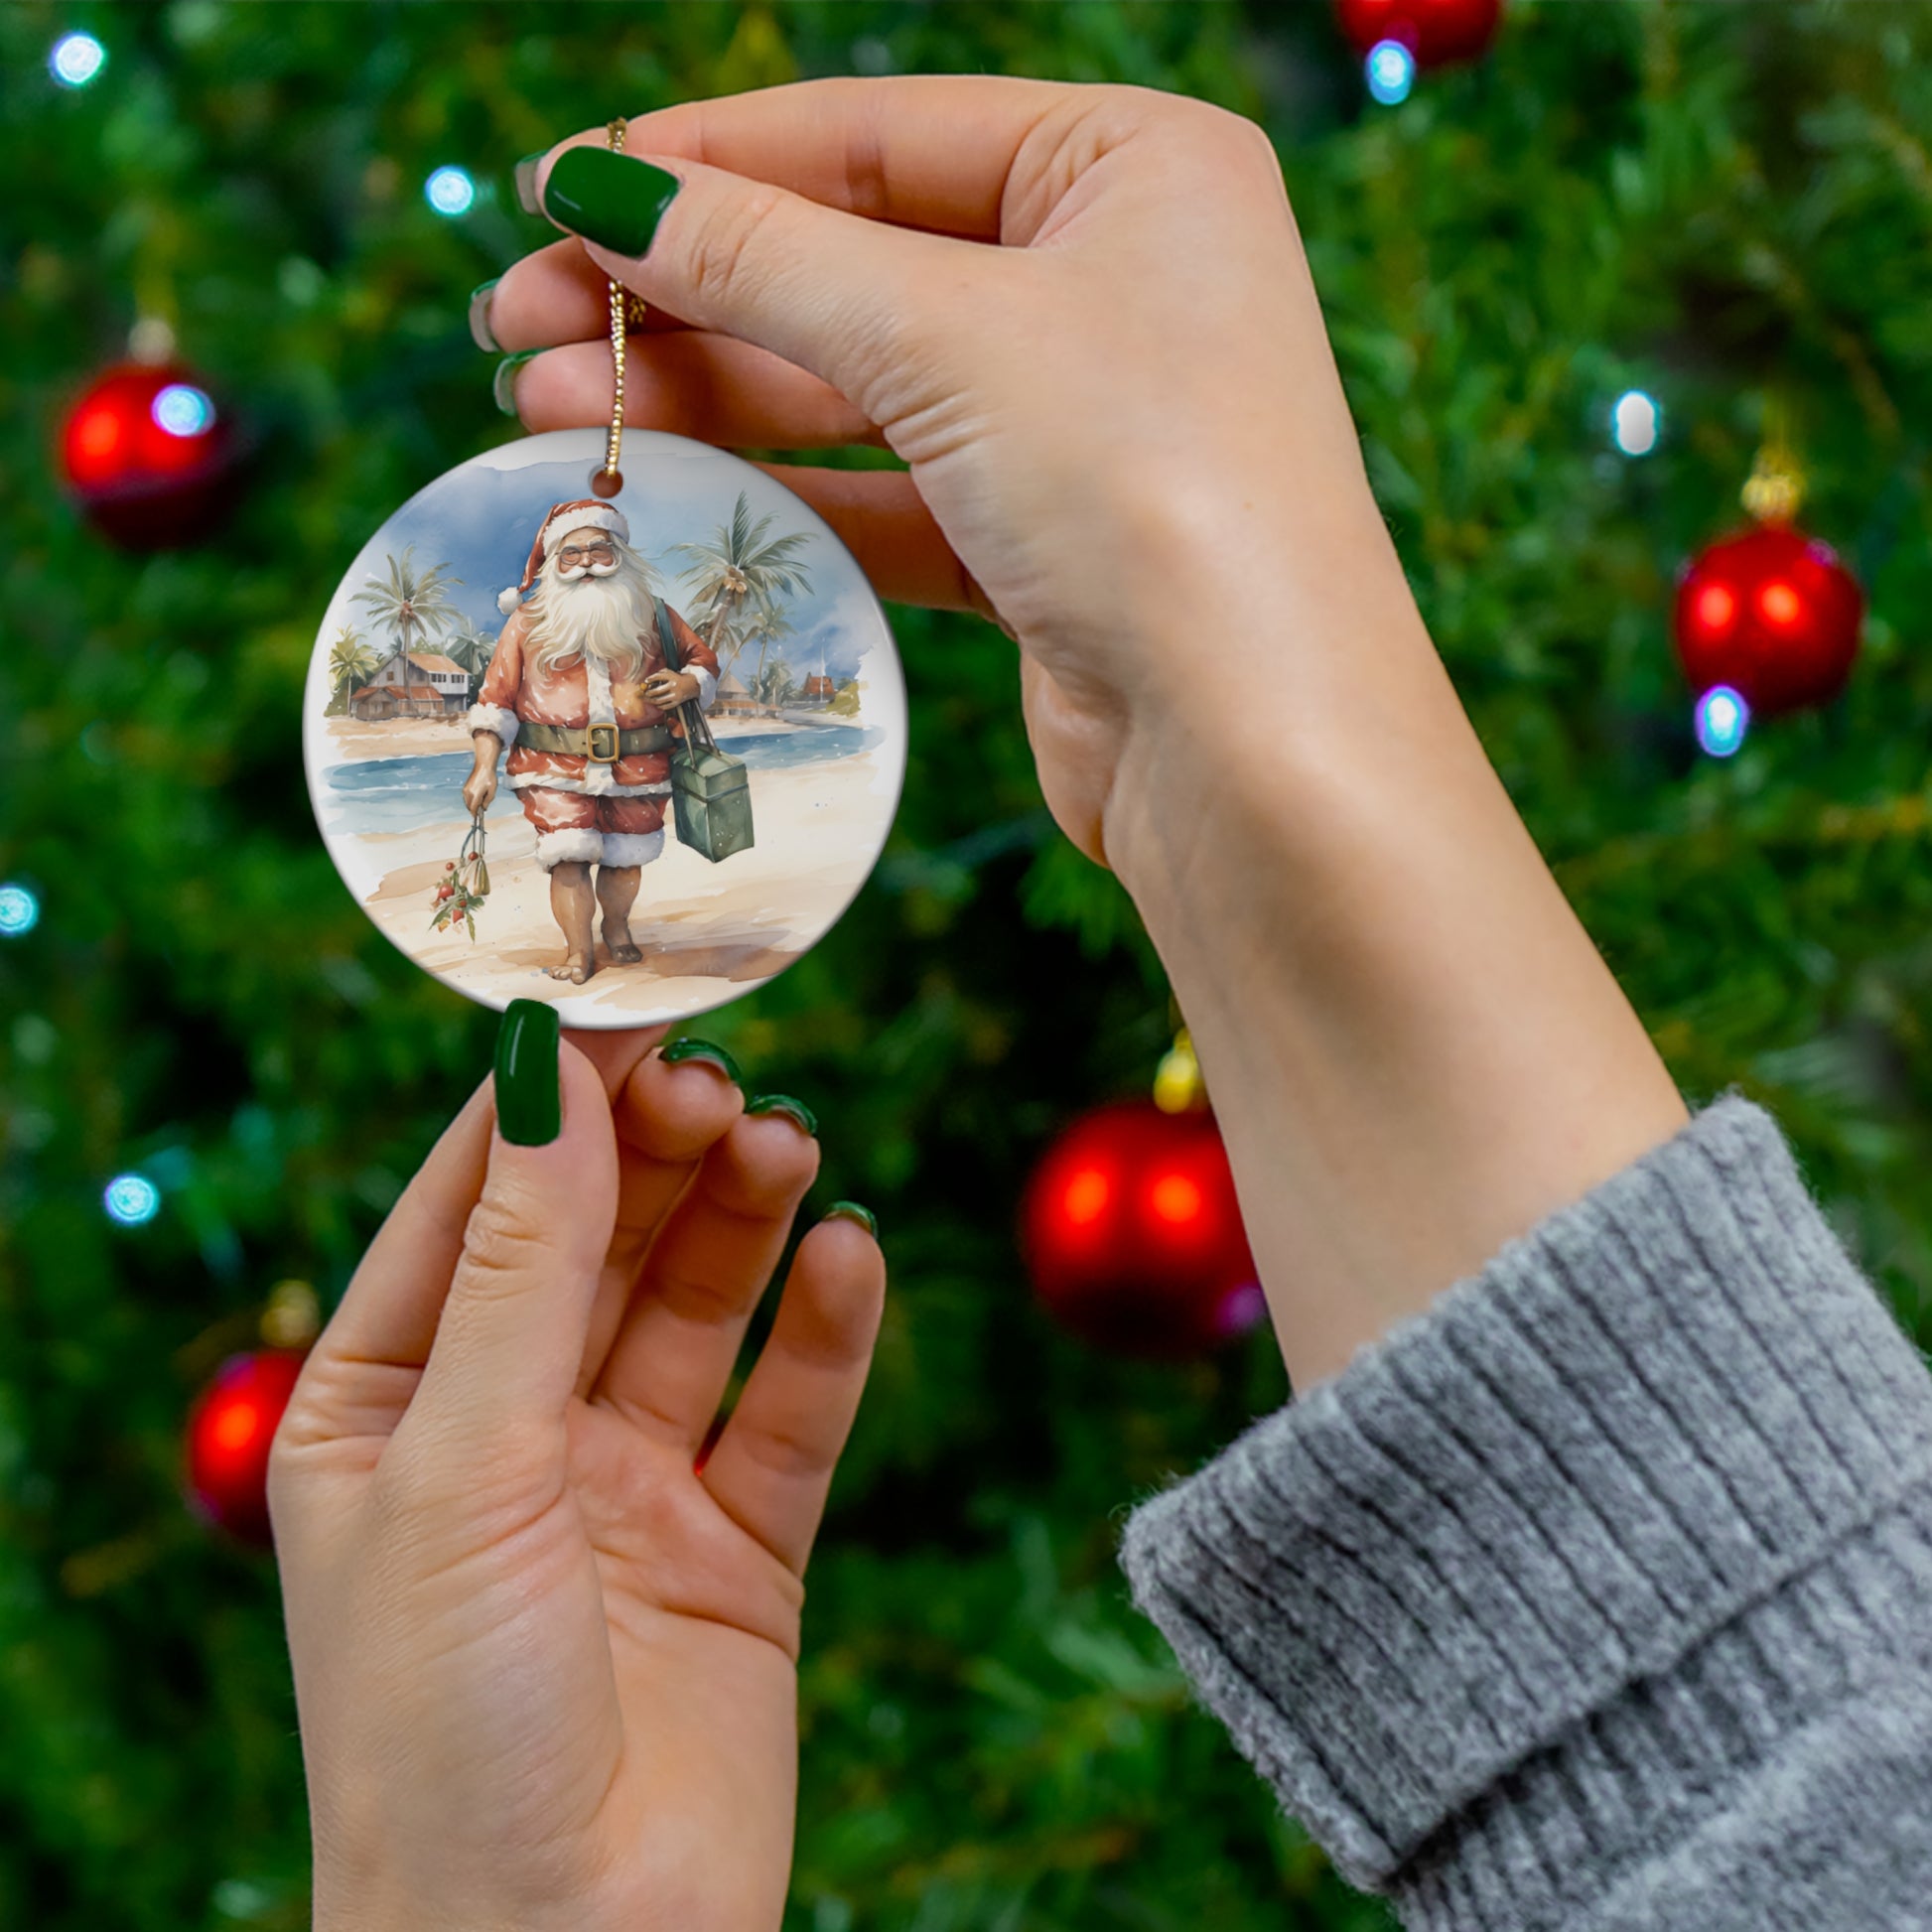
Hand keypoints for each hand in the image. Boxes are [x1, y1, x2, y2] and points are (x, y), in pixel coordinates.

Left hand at [270, 1034, 884, 1931]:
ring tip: (789, 1147)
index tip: (628, 1004)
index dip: (548, 1104)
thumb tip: (545, 1068)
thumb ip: (521, 1264)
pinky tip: (849, 1255)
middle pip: (598, 1242)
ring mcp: (628, 1489)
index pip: (472, 1207)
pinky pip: (790, 1411)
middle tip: (725, 1083)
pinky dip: (825, 1329)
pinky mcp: (739, 1550)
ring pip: (698, 1308)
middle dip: (657, 1155)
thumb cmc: (442, 1729)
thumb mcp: (460, 1464)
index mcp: (387, 1408)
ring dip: (744, 1219)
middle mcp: (508, 1435)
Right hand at [463, 734, 499, 815]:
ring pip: (467, 803)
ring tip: (482, 799)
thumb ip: (488, 801)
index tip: (478, 818)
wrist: (484, 766)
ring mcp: (465, 790)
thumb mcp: (492, 791)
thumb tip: (484, 808)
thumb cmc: (489, 777)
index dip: (475, 814)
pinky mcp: (465, 787)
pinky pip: (466, 798)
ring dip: (473, 805)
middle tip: (482, 808)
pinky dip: (471, 800)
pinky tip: (478, 796)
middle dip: (475, 810)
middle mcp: (468, 793)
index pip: (473, 809)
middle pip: (469, 807)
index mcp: (475, 795)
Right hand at [487, 78, 1383, 868]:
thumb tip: (602, 189)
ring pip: (858, 385)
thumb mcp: (945, 335)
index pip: (876, 134)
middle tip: (515, 320)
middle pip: (853, 259)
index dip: (705, 161)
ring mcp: (1082, 419)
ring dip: (704, 395)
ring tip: (544, 406)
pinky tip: (659, 485)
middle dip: (681, 290)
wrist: (1255, 748)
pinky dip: (779, 491)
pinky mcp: (1046, 544)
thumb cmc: (1149, 490)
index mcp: (1133, 166)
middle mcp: (1116, 280)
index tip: (556, 190)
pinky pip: (887, 493)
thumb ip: (764, 257)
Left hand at [642, 668, 700, 709]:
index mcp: (672, 677)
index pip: (658, 677)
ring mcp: (675, 695)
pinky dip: (659, 705)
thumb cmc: (677, 678)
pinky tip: (656, 703)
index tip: (646, 681)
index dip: (650, 679)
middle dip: (647, 693)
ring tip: (647, 699)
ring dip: (651, 700)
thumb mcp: (669, 672)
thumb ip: (659, 674)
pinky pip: (665, 706)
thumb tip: (647, 682)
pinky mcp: (677, 702)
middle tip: (643, 693)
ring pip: (659, 700)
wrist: (692, 685)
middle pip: (656, 691)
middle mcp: (673, 686)